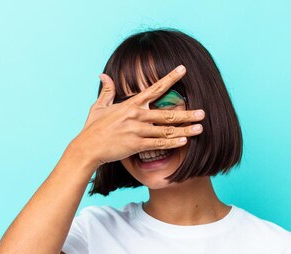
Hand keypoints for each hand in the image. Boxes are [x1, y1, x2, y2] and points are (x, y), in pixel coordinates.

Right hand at [72, 65, 204, 169]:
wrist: (87, 148)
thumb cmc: (93, 128)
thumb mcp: (98, 107)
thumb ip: (107, 91)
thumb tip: (103, 75)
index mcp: (131, 104)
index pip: (155, 88)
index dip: (170, 78)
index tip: (183, 69)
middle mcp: (137, 116)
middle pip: (167, 113)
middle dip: (187, 113)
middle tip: (203, 113)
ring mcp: (138, 131)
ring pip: (167, 130)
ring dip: (185, 130)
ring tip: (200, 128)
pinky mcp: (136, 145)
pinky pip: (159, 144)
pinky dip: (172, 143)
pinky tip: (184, 142)